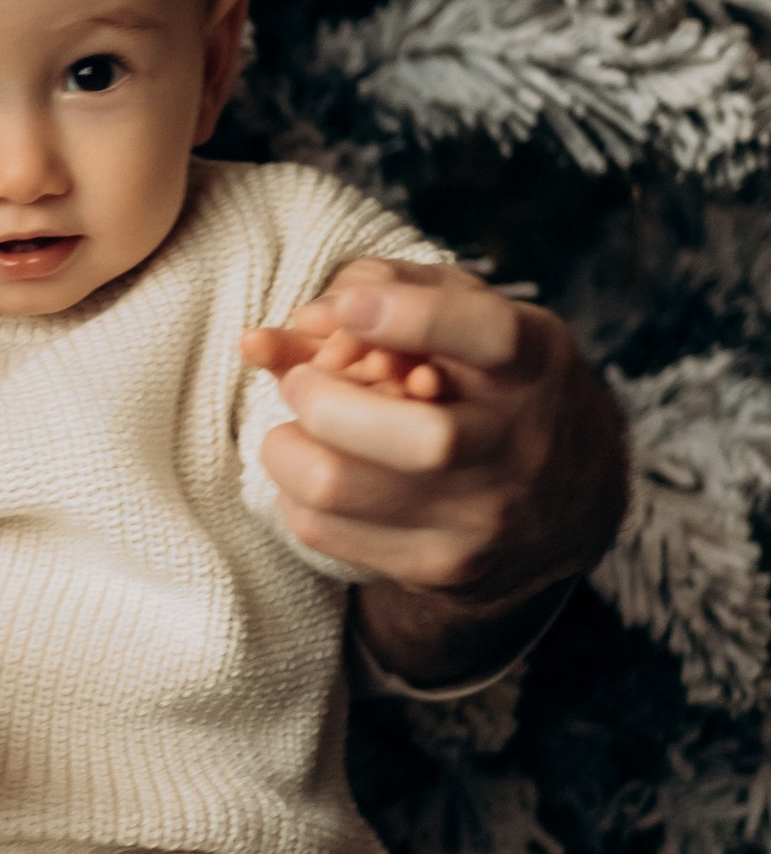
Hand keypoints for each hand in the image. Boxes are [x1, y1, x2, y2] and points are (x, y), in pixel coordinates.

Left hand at [239, 255, 624, 677]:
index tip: (348, 308)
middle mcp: (516, 446)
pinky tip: (320, 468)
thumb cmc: (494, 380)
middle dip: (324, 398)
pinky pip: (319, 528)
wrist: (566, 498)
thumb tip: (295, 324)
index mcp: (533, 363)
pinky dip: (294, 491)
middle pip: (415, 437)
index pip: (488, 337)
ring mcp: (478, 517)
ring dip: (287, 447)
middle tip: (302, 382)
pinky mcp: (434, 566)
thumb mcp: (465, 311)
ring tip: (300, 428)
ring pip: (337, 486)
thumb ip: (385, 287)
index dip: (410, 316)